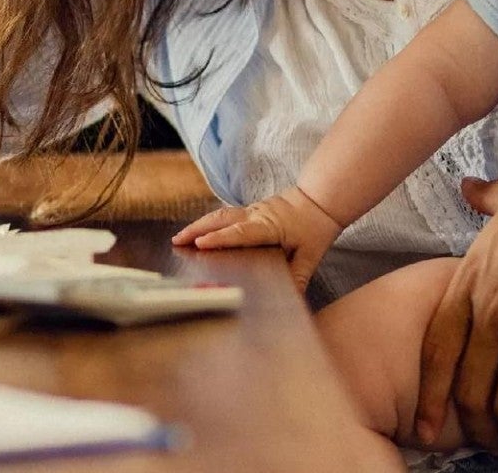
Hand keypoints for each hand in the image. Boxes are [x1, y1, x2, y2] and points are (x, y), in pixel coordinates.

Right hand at [171, 186, 343, 292]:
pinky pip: (225, 216)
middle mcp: (256, 215)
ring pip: (220, 215)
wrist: (321, 199)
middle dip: (197, 229)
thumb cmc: (315, 226)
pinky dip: (209, 223)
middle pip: (221, 219)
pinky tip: (199, 232)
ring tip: (180, 237)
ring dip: (199, 225)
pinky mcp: (251, 211)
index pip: (240, 232)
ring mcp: (252, 210)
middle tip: (177, 241)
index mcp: (269, 226)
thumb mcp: (311, 255)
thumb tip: (292, 298)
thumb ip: (300, 276)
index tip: (200, 243)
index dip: (220, 238)